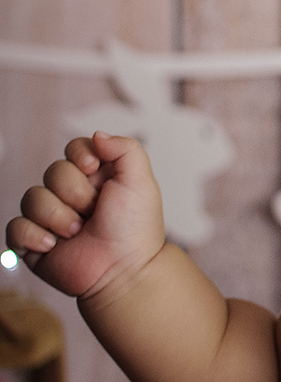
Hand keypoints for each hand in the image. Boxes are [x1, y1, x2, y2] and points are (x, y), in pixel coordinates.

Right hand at [6, 132, 165, 299]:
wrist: (123, 271)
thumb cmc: (135, 228)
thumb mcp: (141, 181)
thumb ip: (125, 149)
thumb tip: (97, 135)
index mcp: (97, 176)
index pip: (74, 148)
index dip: (80, 157)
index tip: (93, 169)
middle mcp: (72, 192)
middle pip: (53, 171)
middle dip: (75, 193)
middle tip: (93, 212)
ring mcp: (51, 216)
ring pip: (32, 197)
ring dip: (58, 217)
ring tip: (79, 232)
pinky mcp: (33, 240)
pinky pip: (14, 226)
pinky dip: (34, 235)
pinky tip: (54, 246)